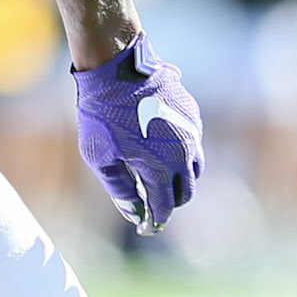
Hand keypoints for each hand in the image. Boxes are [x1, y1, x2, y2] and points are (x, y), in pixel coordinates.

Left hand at [73, 32, 202, 233]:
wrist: (117, 69)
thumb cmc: (102, 114)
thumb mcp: (101, 157)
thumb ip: (120, 189)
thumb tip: (135, 214)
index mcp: (161, 169)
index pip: (165, 206)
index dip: (155, 220)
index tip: (146, 227)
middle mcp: (184, 154)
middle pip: (186, 191)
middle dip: (171, 202)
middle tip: (154, 205)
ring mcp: (191, 132)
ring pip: (195, 167)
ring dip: (180, 179)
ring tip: (160, 180)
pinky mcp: (192, 114)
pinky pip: (193, 143)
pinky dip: (182, 153)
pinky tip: (163, 148)